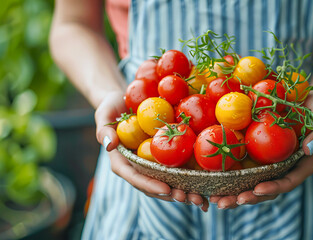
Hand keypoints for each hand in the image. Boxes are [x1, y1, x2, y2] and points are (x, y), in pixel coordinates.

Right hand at [94, 91, 208, 210]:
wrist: (124, 101)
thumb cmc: (111, 107)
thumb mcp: (104, 114)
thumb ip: (103, 130)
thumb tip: (109, 144)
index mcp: (122, 162)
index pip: (135, 178)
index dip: (150, 185)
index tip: (167, 189)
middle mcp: (137, 167)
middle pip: (153, 186)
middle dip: (171, 194)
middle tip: (189, 198)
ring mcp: (151, 164)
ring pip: (167, 183)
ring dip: (183, 192)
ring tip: (200, 198)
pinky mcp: (164, 158)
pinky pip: (177, 170)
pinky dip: (190, 179)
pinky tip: (206, 186)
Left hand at [210, 92, 312, 208]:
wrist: (309, 100)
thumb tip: (309, 149)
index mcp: (303, 165)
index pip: (288, 182)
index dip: (273, 188)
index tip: (257, 190)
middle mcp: (286, 168)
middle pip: (267, 189)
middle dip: (248, 197)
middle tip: (227, 202)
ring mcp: (272, 163)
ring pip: (254, 183)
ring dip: (235, 193)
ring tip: (216, 199)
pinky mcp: (260, 155)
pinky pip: (246, 167)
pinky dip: (231, 175)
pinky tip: (214, 179)